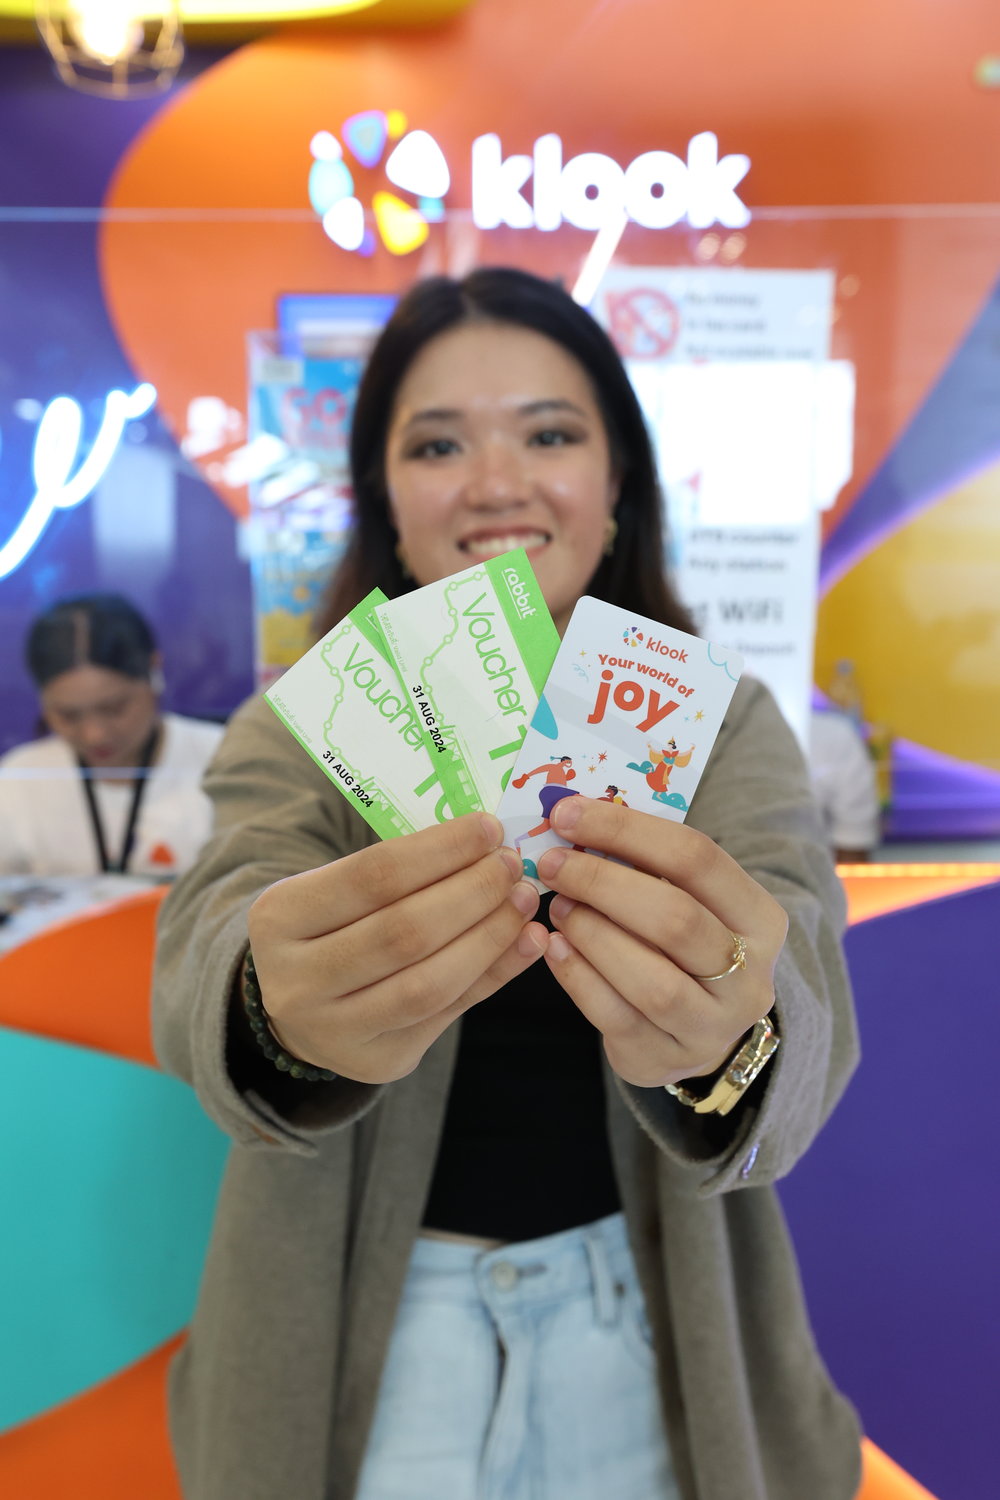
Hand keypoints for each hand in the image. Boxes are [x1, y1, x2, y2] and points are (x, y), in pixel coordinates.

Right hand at [247, 813, 545, 1083]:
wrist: (299, 1009)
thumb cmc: (330, 928)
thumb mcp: (335, 890)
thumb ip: (401, 872)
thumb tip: (488, 842)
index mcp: (278, 918)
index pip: (372, 875)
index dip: (440, 850)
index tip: (488, 828)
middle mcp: (297, 981)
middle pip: (404, 932)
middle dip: (471, 893)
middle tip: (512, 866)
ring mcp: (335, 1030)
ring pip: (429, 983)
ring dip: (490, 936)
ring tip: (523, 902)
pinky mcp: (378, 1062)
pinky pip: (449, 1014)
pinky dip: (494, 974)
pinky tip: (526, 943)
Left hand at [536, 796, 787, 1088]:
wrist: (699, 1030)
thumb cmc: (684, 945)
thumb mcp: (689, 901)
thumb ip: (648, 865)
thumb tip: (575, 816)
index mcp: (761, 919)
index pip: (698, 859)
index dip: (627, 830)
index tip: (569, 813)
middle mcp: (749, 978)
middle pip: (675, 920)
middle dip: (603, 884)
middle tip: (554, 863)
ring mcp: (711, 1028)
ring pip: (651, 980)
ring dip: (592, 934)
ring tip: (557, 907)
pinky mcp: (664, 1060)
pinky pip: (615, 1017)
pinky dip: (577, 977)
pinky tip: (553, 947)